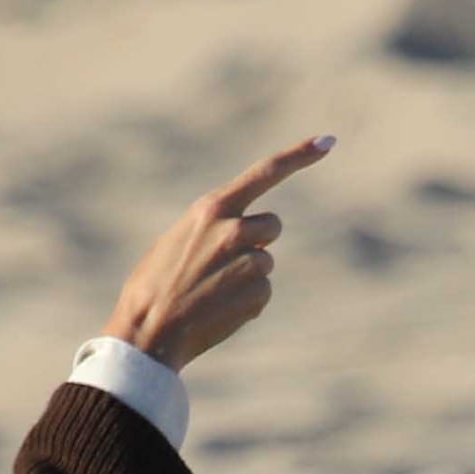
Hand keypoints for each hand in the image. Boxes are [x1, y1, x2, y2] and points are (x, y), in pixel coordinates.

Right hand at [105, 136, 333, 367]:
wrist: (146, 332)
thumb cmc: (153, 285)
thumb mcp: (177, 239)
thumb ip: (213, 228)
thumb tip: (249, 235)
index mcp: (211, 209)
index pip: (265, 172)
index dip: (299, 155)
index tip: (328, 141)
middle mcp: (234, 229)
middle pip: (272, 226)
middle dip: (258, 242)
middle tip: (224, 263)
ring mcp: (248, 262)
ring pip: (266, 263)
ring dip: (247, 275)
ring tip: (211, 291)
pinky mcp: (257, 294)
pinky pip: (262, 292)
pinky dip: (245, 303)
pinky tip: (217, 310)